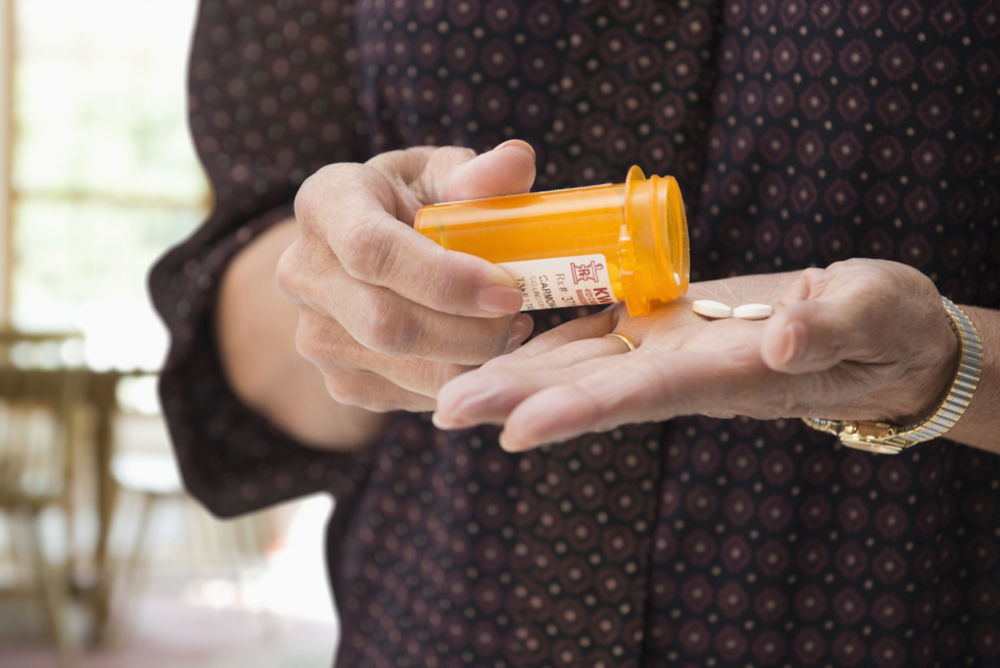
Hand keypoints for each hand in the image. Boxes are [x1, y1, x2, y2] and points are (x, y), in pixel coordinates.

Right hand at [276, 142, 536, 411]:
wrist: (366, 258)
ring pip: (401, 369)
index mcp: (326, 203)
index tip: (507, 290)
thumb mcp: (443, 174)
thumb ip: (479, 174)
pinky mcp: (337, 380)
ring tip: (509, 330)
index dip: (445, 278)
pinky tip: (477, 351)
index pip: (371, 250)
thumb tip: (517, 163)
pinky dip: (455, 380)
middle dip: (468, 333)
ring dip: (470, 360)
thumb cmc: (416, 204)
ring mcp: (313, 334)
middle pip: (386, 324)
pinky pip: (406, 396)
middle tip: (519, 318)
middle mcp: (303, 272)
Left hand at [433, 259, 958, 449]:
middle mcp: (684, 371)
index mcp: (727, 373)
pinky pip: (597, 336)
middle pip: (590, 389)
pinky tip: (495, 344)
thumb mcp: (875, 316)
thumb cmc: (884, 326)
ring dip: (513, 378)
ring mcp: (669, 352)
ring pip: (580, 366)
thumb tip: (779, 343)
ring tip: (443, 390)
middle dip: (517, 401)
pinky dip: (544, 343)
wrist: (873, 331)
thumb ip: (832, 328)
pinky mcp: (665, 328)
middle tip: (442, 411)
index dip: (580, 410)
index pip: (645, 394)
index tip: (516, 430)